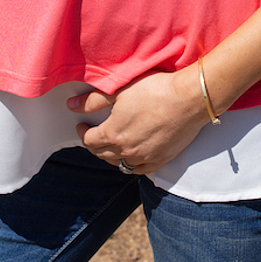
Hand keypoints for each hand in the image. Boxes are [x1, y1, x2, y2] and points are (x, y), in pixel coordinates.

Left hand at [68, 69, 208, 173]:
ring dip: (111, 156)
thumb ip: (93, 101)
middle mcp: (126, 151)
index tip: (82, 125)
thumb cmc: (155, 91)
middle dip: (94, 145)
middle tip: (93, 135)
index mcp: (113, 134)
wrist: (189, 99)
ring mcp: (145, 158)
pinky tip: (131, 158)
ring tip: (110, 146)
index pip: (89, 140)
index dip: (83, 132)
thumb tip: (71, 106)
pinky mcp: (161, 159)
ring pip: (120, 164)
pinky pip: (140, 170)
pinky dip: (132, 165)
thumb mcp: (119, 91)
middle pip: (102, 154)